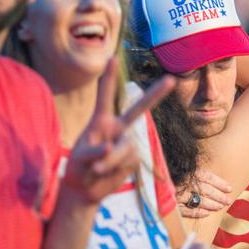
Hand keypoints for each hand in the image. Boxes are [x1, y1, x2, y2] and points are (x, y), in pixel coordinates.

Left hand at [63, 57, 174, 203]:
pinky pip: (128, 161)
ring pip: (126, 148)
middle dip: (155, 94)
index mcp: (100, 121)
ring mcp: (127, 143)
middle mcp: (117, 128)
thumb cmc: (77, 169)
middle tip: (171, 80)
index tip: (112, 58)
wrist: (85, 190)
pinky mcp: (133, 159)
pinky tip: (107, 175)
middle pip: (138, 110)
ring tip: (97, 171)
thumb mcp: (78, 158)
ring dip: (111, 161)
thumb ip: (94, 151)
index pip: (105, 96)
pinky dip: (116, 169)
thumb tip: (111, 146)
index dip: (108, 77)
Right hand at [177, 169, 231, 218]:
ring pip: (198, 200)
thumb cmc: (172, 174)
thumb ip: (195, 171)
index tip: (229, 188)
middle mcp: (183, 182)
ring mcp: (178, 195)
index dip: (219, 183)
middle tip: (228, 201)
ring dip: (211, 204)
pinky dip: (197, 213)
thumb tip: (212, 172)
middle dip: (218, 195)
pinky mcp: (173, 206)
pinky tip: (206, 214)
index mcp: (186, 171)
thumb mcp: (182, 167)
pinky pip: (186, 211)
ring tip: (220, 207)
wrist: (146, 183)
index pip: (206, 176)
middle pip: (205, 189)